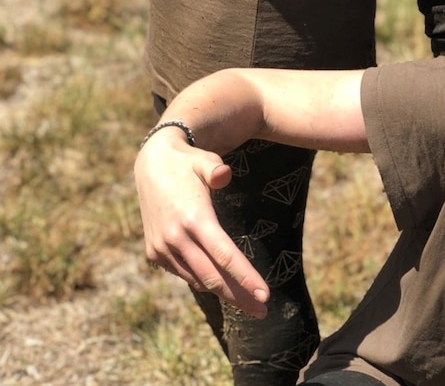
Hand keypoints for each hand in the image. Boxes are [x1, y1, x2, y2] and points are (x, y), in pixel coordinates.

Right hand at [135, 133, 269, 316]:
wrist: (150, 164)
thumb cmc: (188, 162)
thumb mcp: (204, 161)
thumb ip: (216, 170)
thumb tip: (225, 175)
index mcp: (194, 219)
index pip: (225, 256)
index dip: (246, 278)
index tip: (266, 296)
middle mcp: (176, 238)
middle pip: (214, 278)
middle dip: (240, 297)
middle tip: (262, 311)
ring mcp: (162, 248)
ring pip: (198, 279)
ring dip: (222, 291)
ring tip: (246, 300)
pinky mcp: (154, 252)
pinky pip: (184, 272)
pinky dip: (202, 278)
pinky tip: (217, 280)